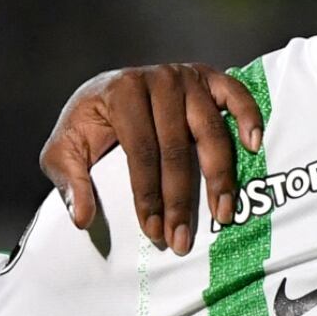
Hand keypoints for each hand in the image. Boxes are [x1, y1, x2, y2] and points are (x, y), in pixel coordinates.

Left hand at [37, 64, 262, 255]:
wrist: (105, 89)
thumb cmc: (88, 124)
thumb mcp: (63, 151)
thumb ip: (69, 182)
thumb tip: (83, 218)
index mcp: (121, 92)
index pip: (141, 151)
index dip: (148, 195)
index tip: (154, 231)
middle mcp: (158, 80)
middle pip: (177, 147)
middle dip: (180, 199)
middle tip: (183, 238)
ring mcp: (187, 76)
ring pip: (210, 130)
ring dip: (219, 177)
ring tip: (221, 214)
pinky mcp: (209, 77)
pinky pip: (236, 95)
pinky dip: (249, 118)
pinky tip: (253, 147)